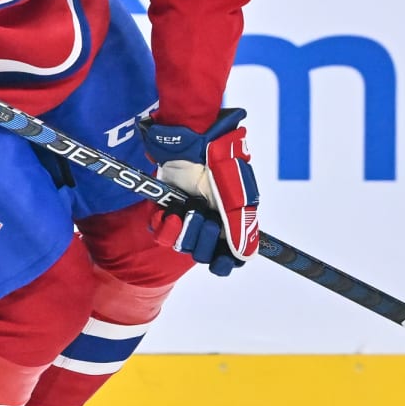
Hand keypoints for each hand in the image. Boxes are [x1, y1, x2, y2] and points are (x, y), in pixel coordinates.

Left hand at [142, 109, 259, 275]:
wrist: (195, 142)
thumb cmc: (221, 165)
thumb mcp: (236, 197)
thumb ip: (240, 228)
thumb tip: (242, 256)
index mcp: (230, 222)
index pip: (228, 257)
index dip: (223, 264)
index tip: (220, 262)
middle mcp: (209, 222)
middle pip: (204, 254)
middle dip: (205, 242)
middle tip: (208, 220)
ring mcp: (188, 216)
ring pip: (183, 246)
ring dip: (186, 231)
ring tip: (190, 209)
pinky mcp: (168, 209)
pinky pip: (162, 233)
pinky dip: (166, 227)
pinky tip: (171, 214)